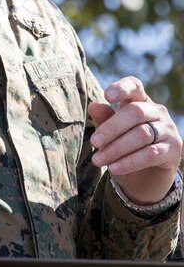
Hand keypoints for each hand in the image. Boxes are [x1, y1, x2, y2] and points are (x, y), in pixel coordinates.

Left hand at [88, 76, 182, 205]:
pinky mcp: (174, 149)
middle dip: (112, 128)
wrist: (144, 179)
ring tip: (98, 160)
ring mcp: (168, 129)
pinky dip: (129, 162)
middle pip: (135, 112)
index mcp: (140, 100)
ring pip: (142, 134)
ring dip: (117, 148)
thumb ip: (104, 119)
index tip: (106, 95)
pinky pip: (150, 154)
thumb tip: (93, 106)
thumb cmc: (124, 149)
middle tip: (94, 142)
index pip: (134, 86)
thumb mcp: (110, 135)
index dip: (122, 88)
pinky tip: (114, 168)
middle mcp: (157, 111)